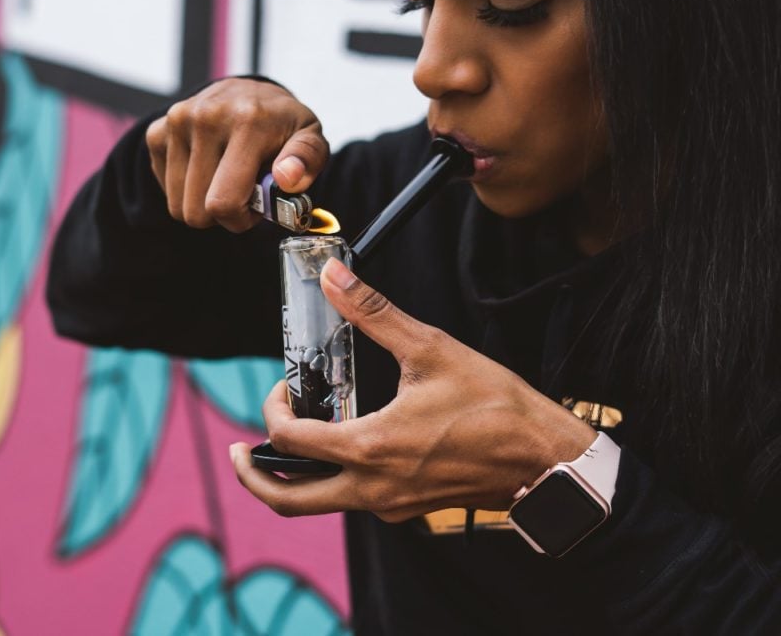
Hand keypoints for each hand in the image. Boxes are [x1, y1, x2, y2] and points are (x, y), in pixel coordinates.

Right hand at [145, 78, 329, 231]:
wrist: (250, 92)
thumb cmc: (282, 125)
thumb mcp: (310, 137)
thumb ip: (307, 158)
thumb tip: (286, 177)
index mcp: (248, 122)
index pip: (224, 202)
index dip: (239, 221)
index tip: (255, 210)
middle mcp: (206, 117)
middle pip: (196, 212)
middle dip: (221, 216)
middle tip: (241, 194)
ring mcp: (177, 123)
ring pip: (178, 206)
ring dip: (202, 203)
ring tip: (225, 180)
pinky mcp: (158, 131)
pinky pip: (164, 187)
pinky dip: (185, 188)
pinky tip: (206, 168)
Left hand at [230, 259, 596, 520]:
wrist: (546, 459)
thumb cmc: (495, 407)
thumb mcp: (430, 350)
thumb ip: (374, 312)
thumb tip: (334, 277)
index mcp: (369, 449)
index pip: (290, 441)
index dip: (272, 409)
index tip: (282, 386)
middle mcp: (372, 489)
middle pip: (288, 500)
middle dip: (255, 477)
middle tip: (240, 452)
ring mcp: (390, 506)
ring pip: (321, 504)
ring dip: (294, 477)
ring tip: (289, 442)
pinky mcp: (409, 509)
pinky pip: (354, 501)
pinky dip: (333, 478)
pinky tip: (344, 444)